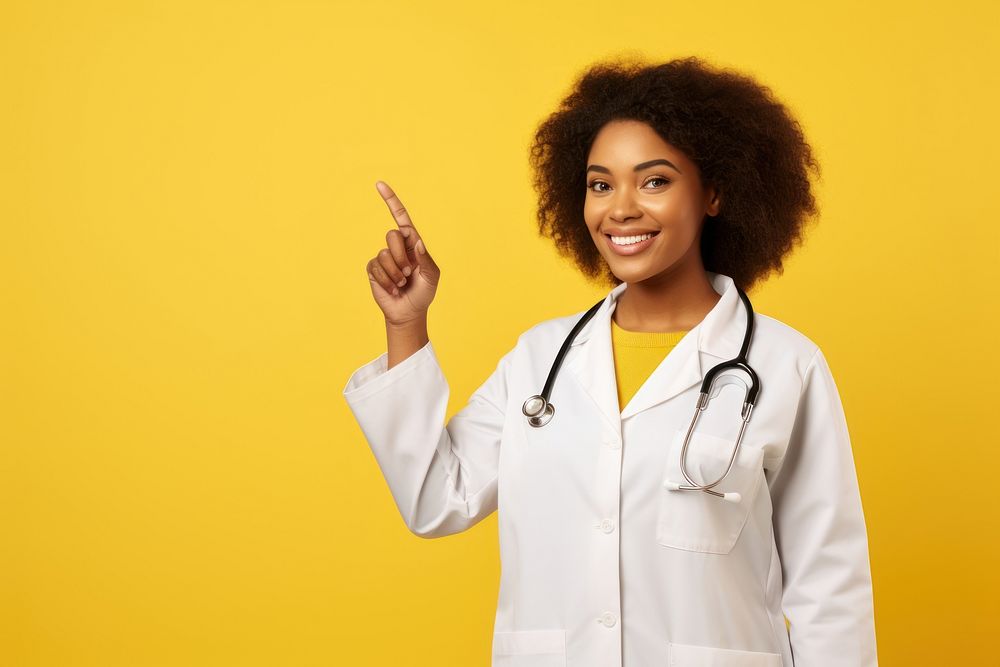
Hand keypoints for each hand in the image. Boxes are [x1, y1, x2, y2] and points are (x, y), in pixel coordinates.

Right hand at [366, 180, 440, 325]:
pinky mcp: (373, 270)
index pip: (401, 218)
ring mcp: (383, 258)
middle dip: (401, 256)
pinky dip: (387, 281)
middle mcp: (397, 247)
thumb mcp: (432, 277)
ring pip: (384, 254)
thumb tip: (417, 242)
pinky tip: (392, 289)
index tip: (379, 184)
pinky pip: (376, 268)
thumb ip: (425, 259)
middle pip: (392, 235)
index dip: (391, 200)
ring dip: (395, 273)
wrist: (409, 312)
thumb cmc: (423, 293)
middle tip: (409, 272)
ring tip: (401, 283)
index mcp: (413, 244)